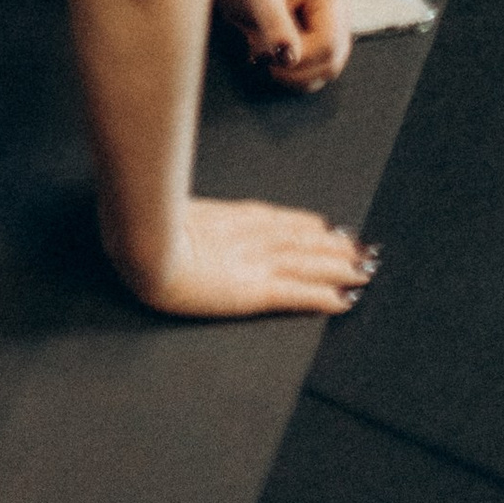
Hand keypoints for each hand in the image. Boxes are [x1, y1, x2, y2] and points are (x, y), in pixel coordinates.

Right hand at [126, 197, 376, 318]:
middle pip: (299, 239)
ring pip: (307, 263)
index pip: (274, 220)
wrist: (140, 245)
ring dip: (338, 266)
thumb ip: (178, 209)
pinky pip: (298, 293)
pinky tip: (345, 300)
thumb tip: (169, 202)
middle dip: (331, 245)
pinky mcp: (254, 290)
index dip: (302, 224)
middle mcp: (247, 236)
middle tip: (361, 247)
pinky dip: (324, 296)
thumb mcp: (162, 210)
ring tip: (363, 269)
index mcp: (225, 217)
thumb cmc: (140, 228)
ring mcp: (253, 262)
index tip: (324, 225)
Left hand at [216, 0, 355, 91]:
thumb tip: (289, 57)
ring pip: (321, 76)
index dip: (300, 56)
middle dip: (292, 68)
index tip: (266, 53)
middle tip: (259, 54)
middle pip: (329, 64)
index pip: (328, 43)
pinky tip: (266, 55)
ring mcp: (332, 39)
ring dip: (287, 74)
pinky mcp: (319, 54)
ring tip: (260, 50)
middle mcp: (338, 18)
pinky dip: (286, 75)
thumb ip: (275, 23)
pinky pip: (309, 79)